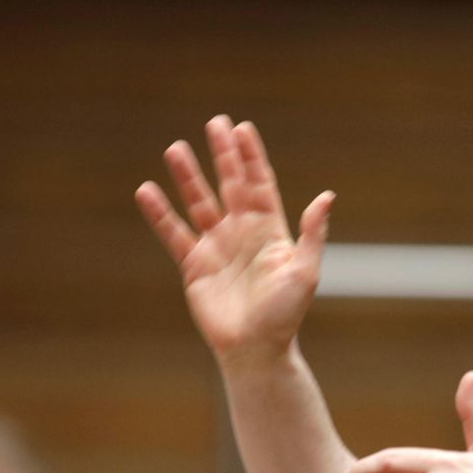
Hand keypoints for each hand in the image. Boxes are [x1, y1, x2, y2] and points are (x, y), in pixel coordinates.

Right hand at [136, 116, 333, 367]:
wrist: (255, 350)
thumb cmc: (285, 315)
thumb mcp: (305, 272)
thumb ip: (313, 233)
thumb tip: (326, 196)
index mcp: (270, 230)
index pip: (259, 184)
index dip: (251, 157)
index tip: (242, 128)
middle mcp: (242, 233)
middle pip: (230, 184)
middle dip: (223, 155)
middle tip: (215, 123)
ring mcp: (217, 247)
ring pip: (199, 203)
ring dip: (188, 177)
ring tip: (175, 148)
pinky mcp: (194, 266)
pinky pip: (174, 233)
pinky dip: (160, 213)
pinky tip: (146, 191)